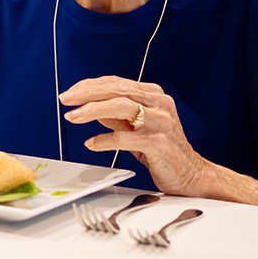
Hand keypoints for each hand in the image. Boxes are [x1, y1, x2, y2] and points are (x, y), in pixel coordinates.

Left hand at [59, 77, 212, 194]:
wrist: (191, 175)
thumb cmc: (163, 150)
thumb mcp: (136, 127)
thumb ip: (116, 116)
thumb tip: (91, 108)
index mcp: (153, 95)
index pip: (116, 83)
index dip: (89, 86)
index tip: (70, 93)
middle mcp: (159, 104)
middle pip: (117, 90)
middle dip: (87, 93)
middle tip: (66, 99)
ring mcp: (160, 122)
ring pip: (122, 106)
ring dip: (93, 110)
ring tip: (73, 116)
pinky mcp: (158, 143)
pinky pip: (126, 138)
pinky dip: (105, 140)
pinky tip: (92, 143)